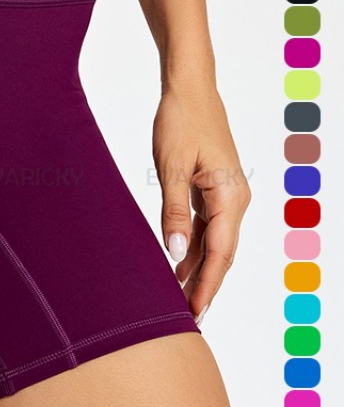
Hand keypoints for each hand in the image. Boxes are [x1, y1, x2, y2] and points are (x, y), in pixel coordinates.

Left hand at [152, 84, 251, 323]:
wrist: (190, 89)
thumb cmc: (180, 121)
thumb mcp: (171, 167)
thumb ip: (173, 212)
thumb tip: (174, 253)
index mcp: (230, 196)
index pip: (219, 253)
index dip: (206, 285)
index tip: (194, 312)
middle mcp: (235, 200)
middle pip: (220, 254)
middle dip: (203, 285)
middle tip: (184, 317)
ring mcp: (226, 195)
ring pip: (213, 243)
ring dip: (196, 269)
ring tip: (176, 298)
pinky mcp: (214, 189)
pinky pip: (206, 227)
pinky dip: (192, 247)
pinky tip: (177, 264)